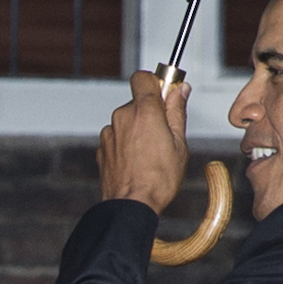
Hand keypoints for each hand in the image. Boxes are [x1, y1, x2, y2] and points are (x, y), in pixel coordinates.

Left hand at [99, 70, 189, 212]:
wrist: (131, 206)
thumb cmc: (158, 179)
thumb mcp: (179, 143)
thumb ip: (177, 111)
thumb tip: (180, 90)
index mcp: (144, 111)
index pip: (143, 77)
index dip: (155, 82)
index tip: (165, 93)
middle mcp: (123, 117)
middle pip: (137, 103)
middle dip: (150, 113)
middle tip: (164, 135)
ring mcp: (110, 132)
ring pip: (126, 122)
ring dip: (137, 131)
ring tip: (149, 155)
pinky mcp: (102, 148)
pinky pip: (117, 138)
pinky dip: (125, 145)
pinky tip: (136, 163)